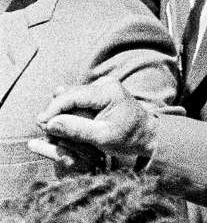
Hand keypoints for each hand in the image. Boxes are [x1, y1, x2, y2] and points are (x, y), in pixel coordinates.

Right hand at [37, 79, 155, 164]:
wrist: (149, 136)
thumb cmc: (130, 138)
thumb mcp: (103, 137)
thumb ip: (77, 130)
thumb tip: (49, 124)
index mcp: (108, 91)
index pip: (72, 95)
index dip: (53, 109)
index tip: (41, 123)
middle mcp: (104, 84)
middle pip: (69, 96)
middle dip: (56, 113)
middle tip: (46, 131)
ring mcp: (101, 88)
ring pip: (72, 100)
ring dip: (63, 116)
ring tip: (57, 132)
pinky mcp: (99, 95)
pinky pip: (78, 104)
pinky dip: (72, 116)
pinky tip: (68, 129)